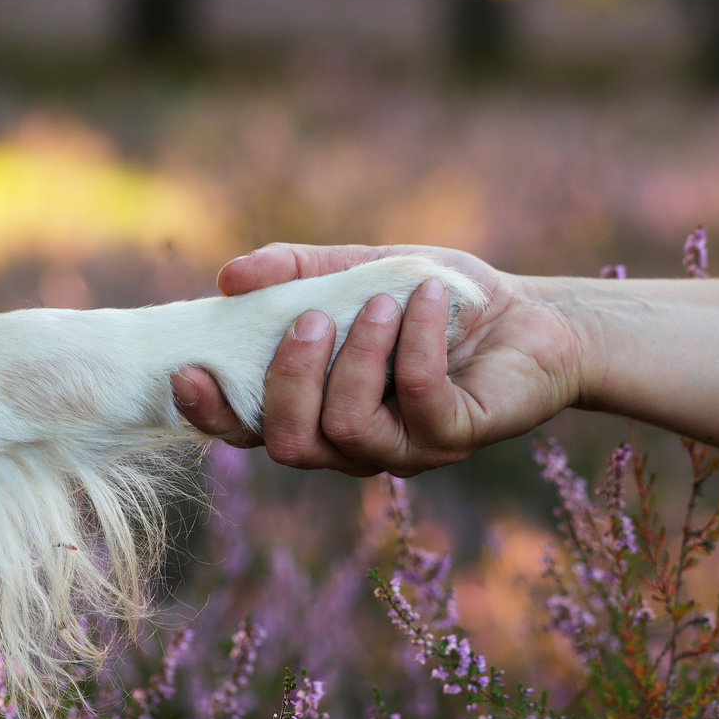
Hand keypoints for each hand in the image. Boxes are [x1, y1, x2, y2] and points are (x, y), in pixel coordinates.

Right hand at [171, 242, 585, 476]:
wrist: (529, 315)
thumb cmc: (434, 301)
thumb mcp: (359, 271)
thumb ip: (297, 273)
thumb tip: (230, 277)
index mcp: (317, 409)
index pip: (249, 430)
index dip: (212, 414)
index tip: (190, 371)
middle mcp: (354, 443)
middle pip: (290, 445)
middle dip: (289, 380)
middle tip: (312, 319)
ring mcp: (405, 448)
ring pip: (348, 429)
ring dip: (358, 357)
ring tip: (381, 303)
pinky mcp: (457, 436)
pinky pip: (420, 401)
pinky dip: (418, 343)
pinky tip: (430, 300)